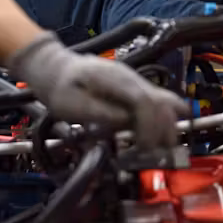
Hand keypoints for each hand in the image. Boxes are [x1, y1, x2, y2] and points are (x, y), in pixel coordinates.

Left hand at [8, 33, 188, 149]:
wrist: (55, 68)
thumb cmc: (60, 89)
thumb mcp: (70, 104)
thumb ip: (98, 111)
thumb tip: (126, 121)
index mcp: (112, 79)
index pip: (143, 100)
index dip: (149, 125)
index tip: (144, 147)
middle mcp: (128, 77)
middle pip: (157, 100)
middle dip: (162, 128)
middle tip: (157, 153)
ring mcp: (132, 81)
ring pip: (161, 99)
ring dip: (165, 124)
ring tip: (163, 148)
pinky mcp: (132, 88)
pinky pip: (155, 100)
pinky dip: (162, 117)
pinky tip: (166, 133)